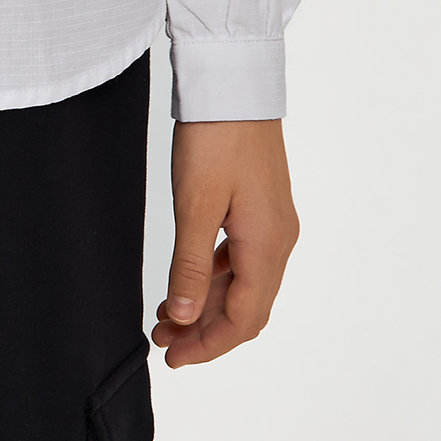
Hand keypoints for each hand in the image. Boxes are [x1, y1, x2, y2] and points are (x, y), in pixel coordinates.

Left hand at [153, 118, 298, 367]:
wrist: (233, 81)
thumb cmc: (215, 137)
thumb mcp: (195, 204)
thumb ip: (188, 265)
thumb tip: (184, 318)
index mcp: (268, 245)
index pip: (244, 319)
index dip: (208, 345)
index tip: (173, 358)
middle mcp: (278, 240)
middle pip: (247, 308)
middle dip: (205, 331)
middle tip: (162, 341)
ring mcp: (272, 223)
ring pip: (243, 284)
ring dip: (206, 305)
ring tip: (164, 315)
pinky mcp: (260, 208)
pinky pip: (240, 259)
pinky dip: (213, 277)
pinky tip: (185, 281)